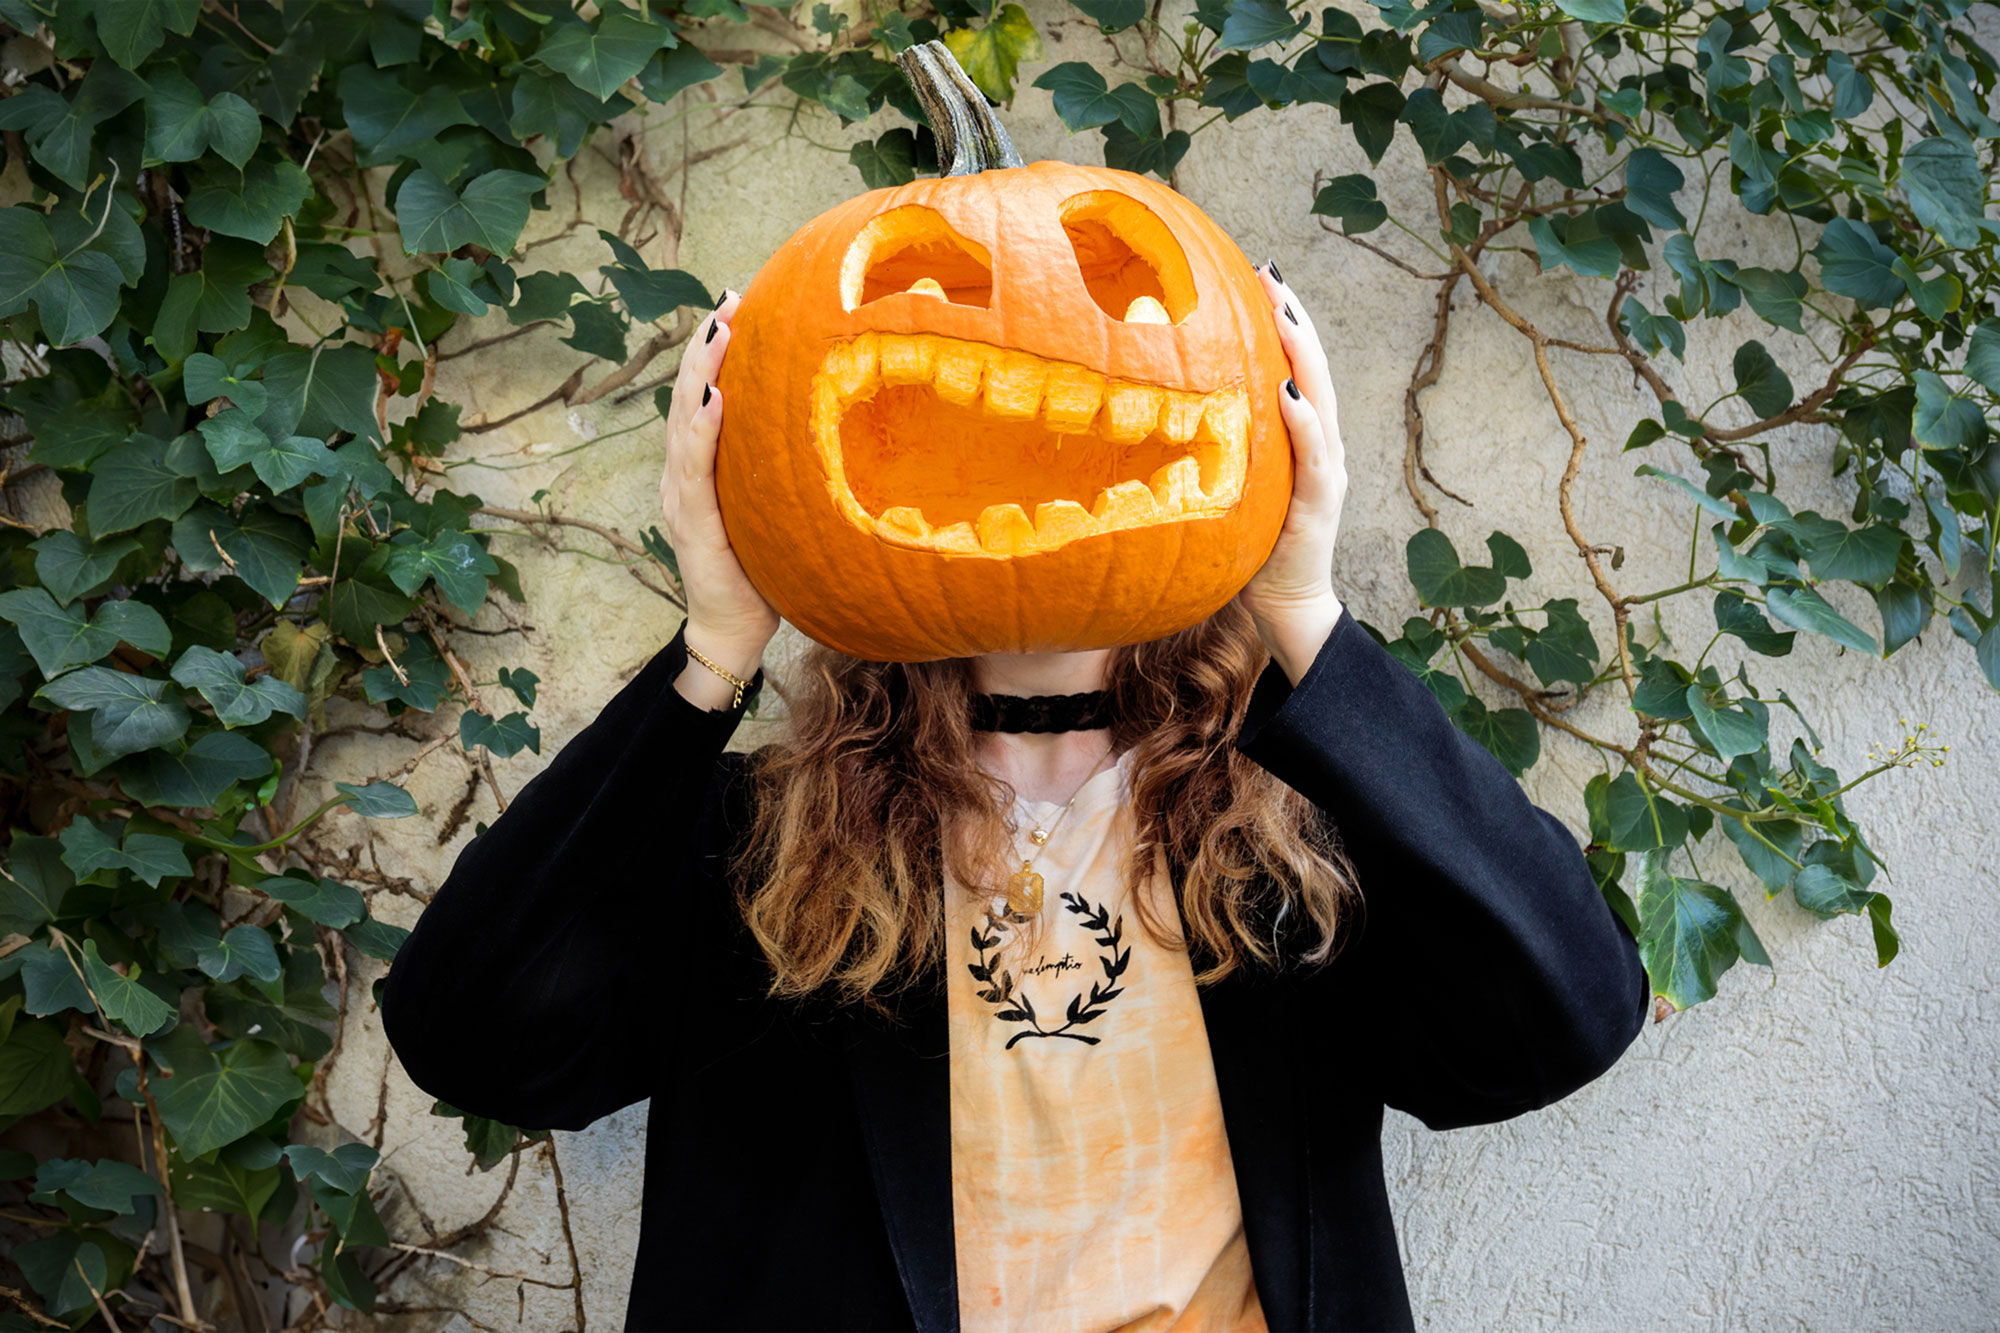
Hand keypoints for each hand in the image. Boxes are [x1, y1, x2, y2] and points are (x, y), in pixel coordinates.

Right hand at [661, 292, 779, 706]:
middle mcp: (683, 473)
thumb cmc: (762, 568)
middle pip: (688, 395)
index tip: (735, 306)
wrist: (734, 628)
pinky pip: (693, 469)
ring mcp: (681, 497)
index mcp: (703, 466)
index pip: (704, 395)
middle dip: (704, 345)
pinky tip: (712, 400)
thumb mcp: (776, 506)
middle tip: (727, 299)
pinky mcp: (691, 523)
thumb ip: (784, 468)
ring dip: (699, 372)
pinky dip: (700, 431)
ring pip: (684, 421)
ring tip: (715, 331)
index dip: (714, 351)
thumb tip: (830, 427)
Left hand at [1237, 262, 1348, 686]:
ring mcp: (1325, 472)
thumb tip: (1155, 414)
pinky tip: (1289, 394)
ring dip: (1303, 352)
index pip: (1291, 368)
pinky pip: (1315, 456)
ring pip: (1320, 399)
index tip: (1255, 276)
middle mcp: (1319, 446)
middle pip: (1312, 369)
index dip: (1278, 322)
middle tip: (1270, 273)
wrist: (1286, 609)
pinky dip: (1305, 423)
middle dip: (1293, 318)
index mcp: (1296, 439)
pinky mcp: (1320, 502)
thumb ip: (1210, 450)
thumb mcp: (1225, 488)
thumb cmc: (1247, 551)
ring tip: (1284, 311)